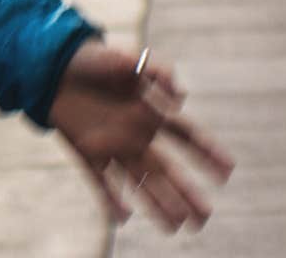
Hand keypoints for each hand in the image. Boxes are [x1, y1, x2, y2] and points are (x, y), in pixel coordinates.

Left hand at [49, 42, 234, 232]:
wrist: (56, 64)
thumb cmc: (98, 59)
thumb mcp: (132, 59)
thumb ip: (160, 72)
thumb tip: (182, 98)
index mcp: (153, 111)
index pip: (187, 136)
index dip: (208, 152)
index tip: (229, 170)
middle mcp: (138, 134)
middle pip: (167, 170)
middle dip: (186, 193)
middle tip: (205, 216)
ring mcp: (113, 146)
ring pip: (140, 181)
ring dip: (157, 203)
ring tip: (176, 227)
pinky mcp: (88, 152)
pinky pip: (101, 181)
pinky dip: (110, 199)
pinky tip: (123, 218)